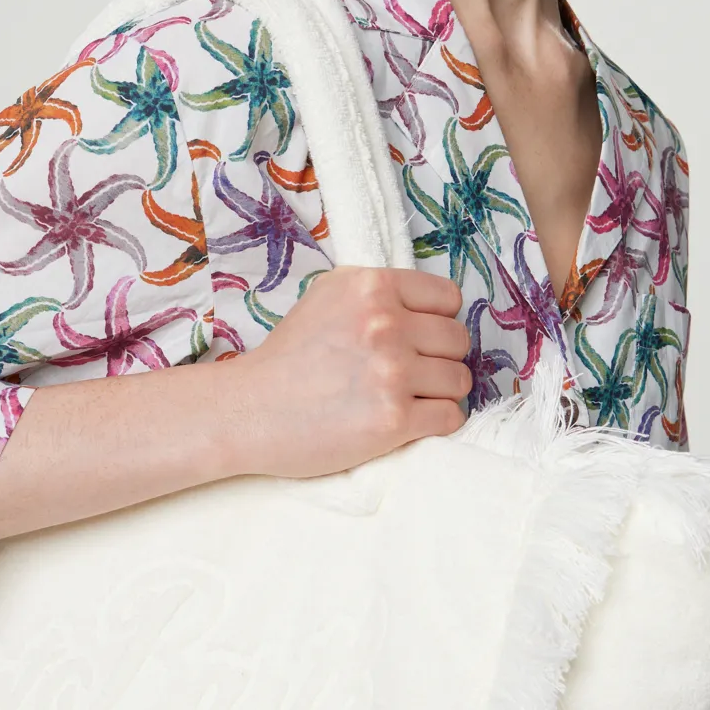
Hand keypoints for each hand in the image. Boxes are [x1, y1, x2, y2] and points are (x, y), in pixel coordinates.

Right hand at [227, 265, 470, 477]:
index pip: (448, 298)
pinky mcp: (393, 420)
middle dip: (441, 358)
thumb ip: (375, 292)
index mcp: (371, 287)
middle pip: (458, 340)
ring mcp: (391, 372)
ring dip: (441, 392)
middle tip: (412, 372)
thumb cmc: (287, 358)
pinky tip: (411, 421)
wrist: (249, 411)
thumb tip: (426, 306)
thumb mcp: (326, 297)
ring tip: (410, 398)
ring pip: (460, 380)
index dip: (438, 320)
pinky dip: (437, 422)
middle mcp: (385, 323)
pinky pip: (450, 417)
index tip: (419, 338)